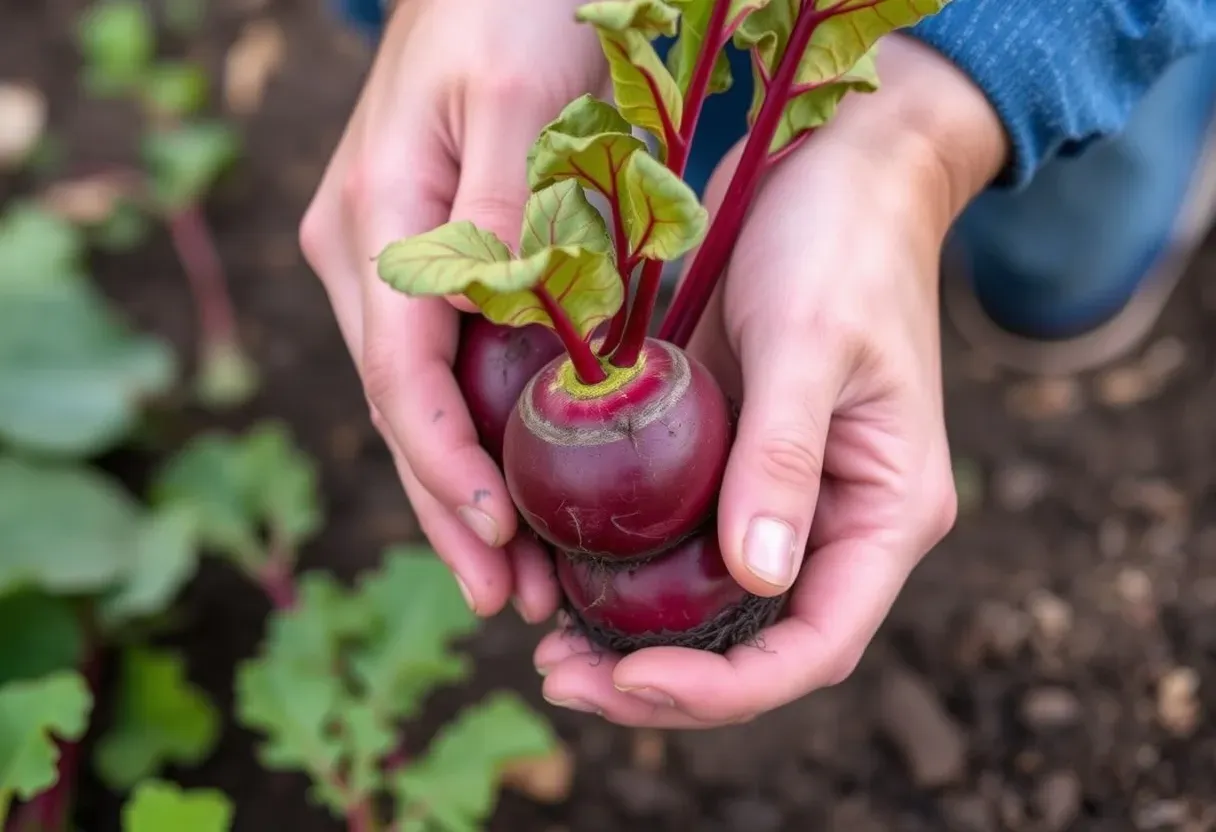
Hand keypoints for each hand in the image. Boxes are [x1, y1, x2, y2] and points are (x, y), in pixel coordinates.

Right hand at [300, 0, 606, 619]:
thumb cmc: (514, 10)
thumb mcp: (516, 98)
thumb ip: (497, 211)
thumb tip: (487, 313)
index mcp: (376, 219)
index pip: (399, 372)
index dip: (443, 463)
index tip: (496, 532)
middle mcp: (363, 251)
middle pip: (399, 407)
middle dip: (450, 508)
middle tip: (502, 599)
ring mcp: (385, 259)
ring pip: (416, 400)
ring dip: (458, 489)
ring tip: (507, 575)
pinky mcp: (423, 260)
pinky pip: (441, 366)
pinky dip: (471, 435)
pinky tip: (507, 488)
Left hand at [532, 36, 1008, 726]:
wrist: (835, 162)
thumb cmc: (843, 239)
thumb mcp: (811, 342)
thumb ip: (784, 458)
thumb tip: (759, 578)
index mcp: (884, 510)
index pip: (817, 642)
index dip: (726, 686)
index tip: (631, 680)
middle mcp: (833, 520)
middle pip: (754, 641)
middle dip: (662, 679)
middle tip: (559, 676)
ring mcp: (778, 493)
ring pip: (707, 601)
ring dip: (630, 636)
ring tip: (547, 644)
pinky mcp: (729, 456)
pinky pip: (675, 537)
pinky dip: (620, 567)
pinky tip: (557, 566)